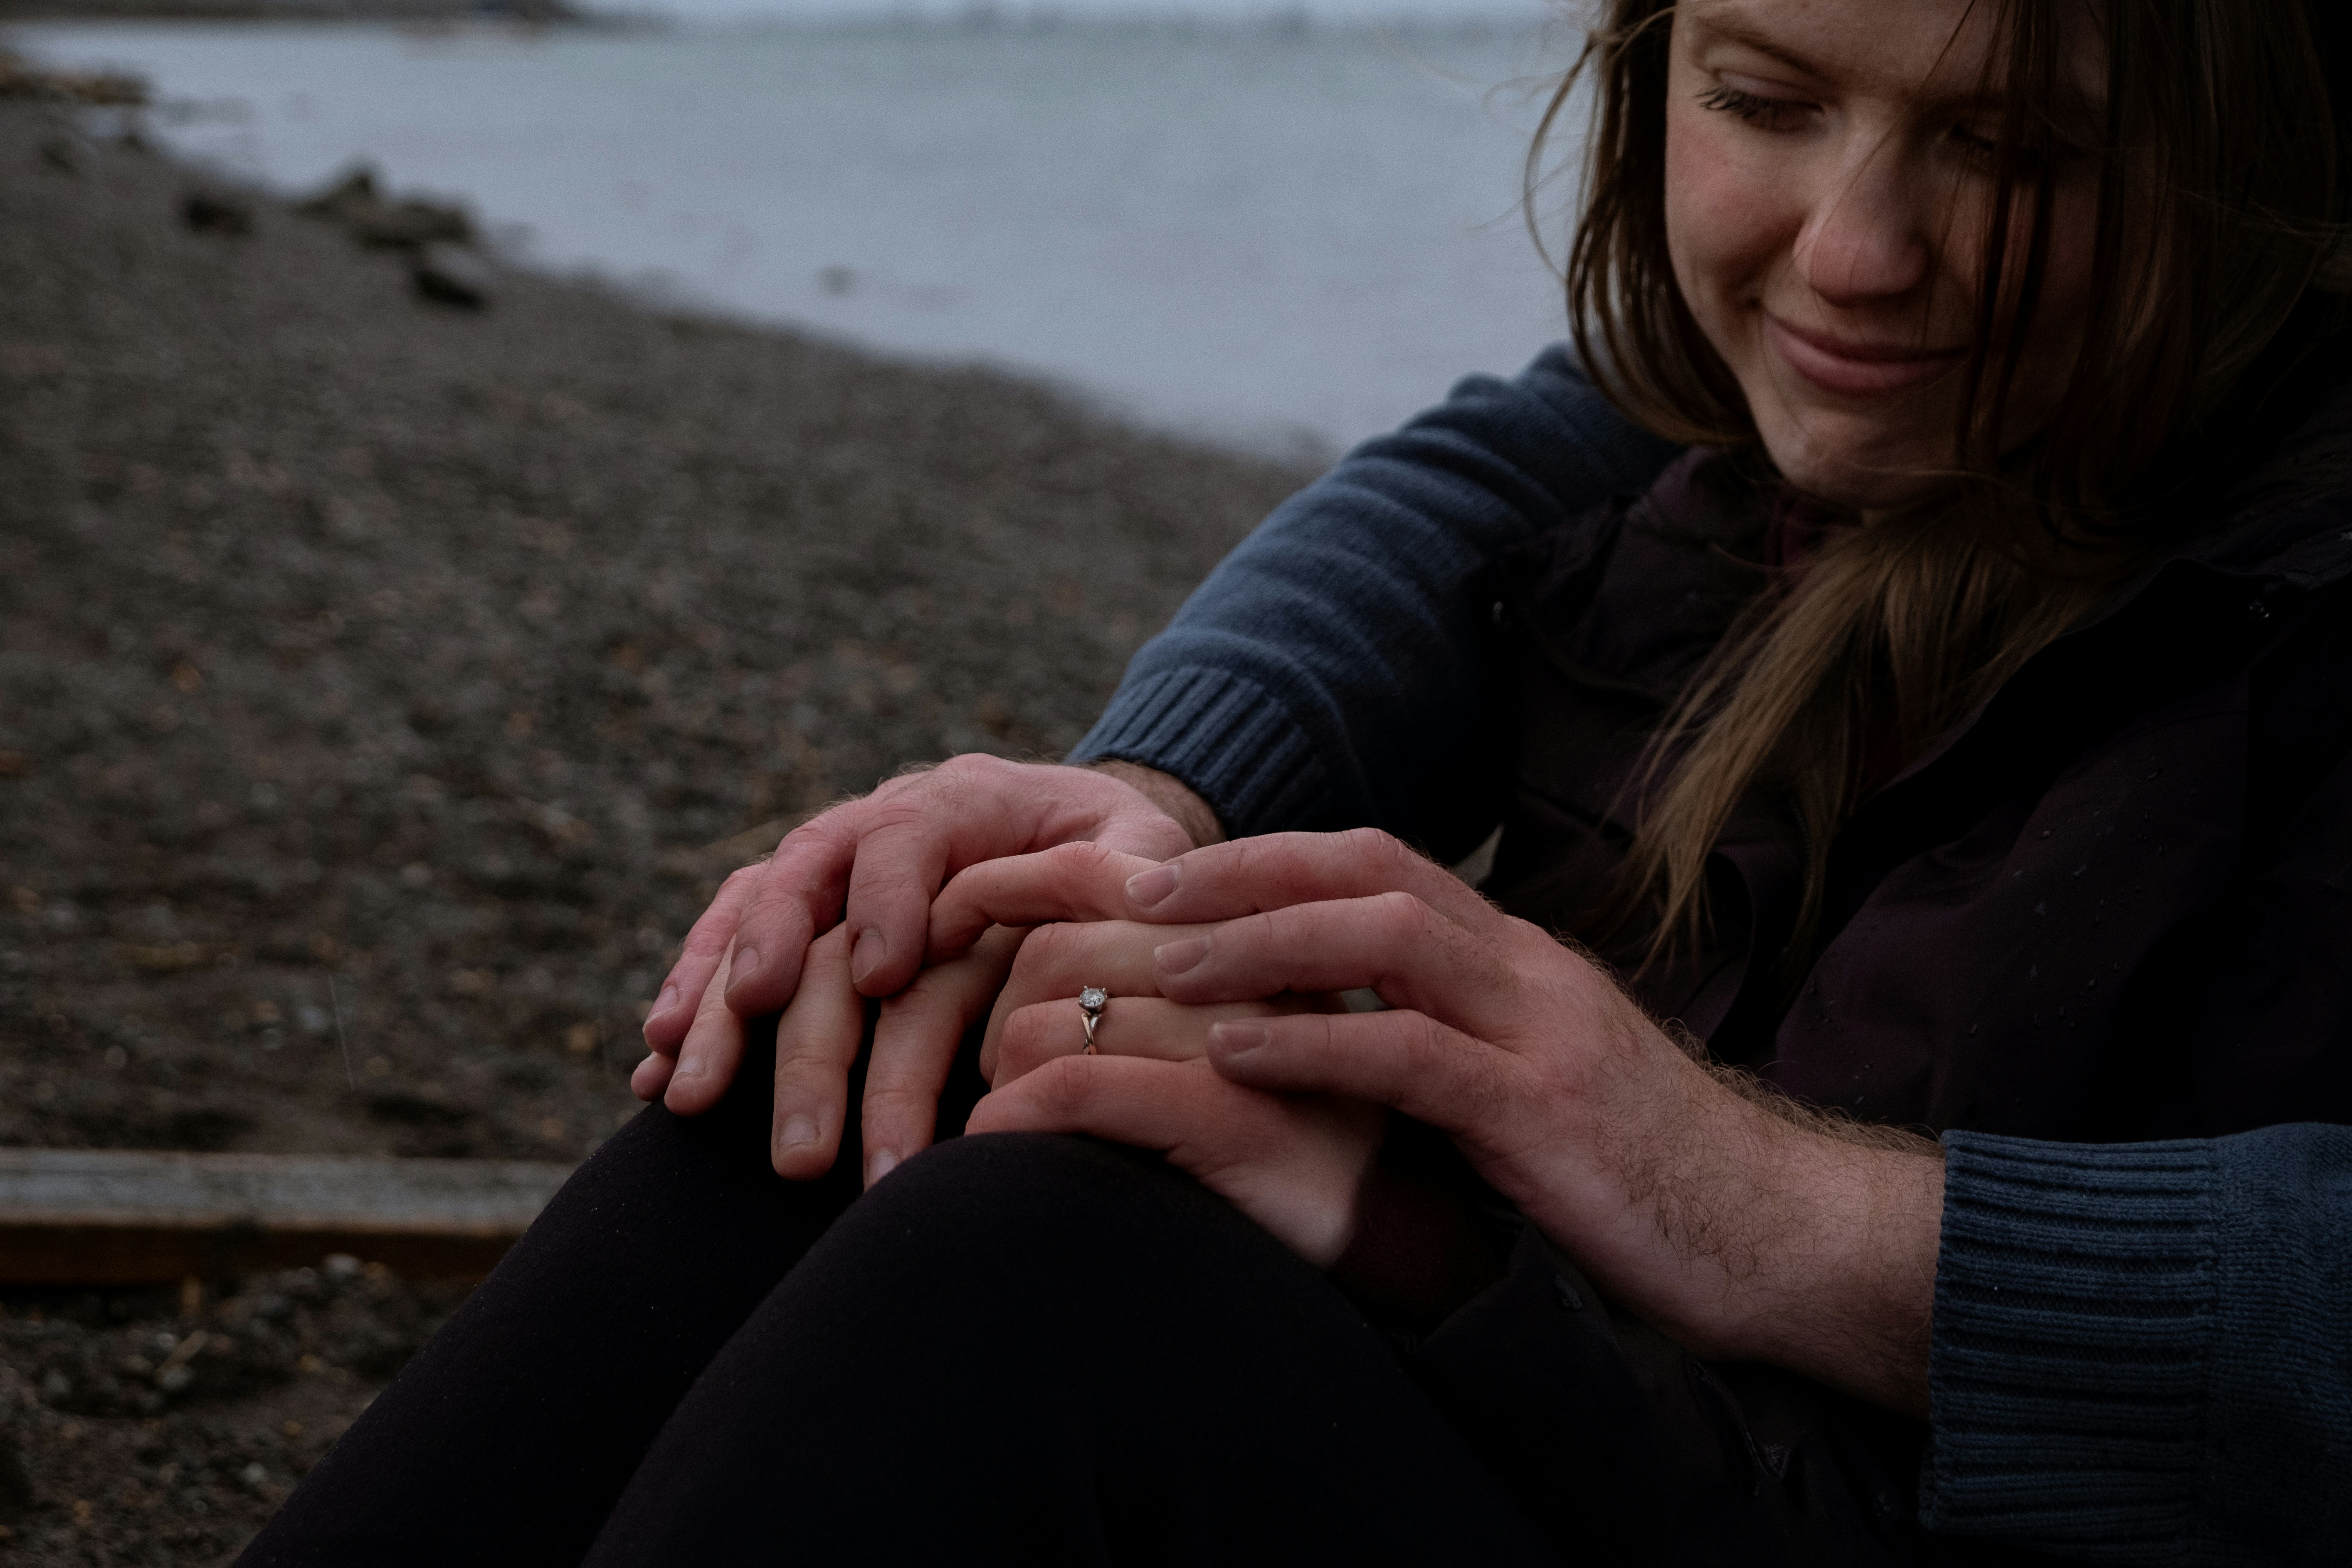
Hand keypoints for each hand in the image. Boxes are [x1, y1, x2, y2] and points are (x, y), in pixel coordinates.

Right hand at [632, 757, 1218, 1182]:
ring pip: (748, 918)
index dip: (887, 898)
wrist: (1068, 835)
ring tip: (683, 1090)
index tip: (884, 975)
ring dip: (710, 1005)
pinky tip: (655, 1074)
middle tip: (766, 1058)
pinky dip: (689, 1008)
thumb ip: (1137, 873)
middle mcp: (873, 824)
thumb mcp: (1142, 855)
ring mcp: (825, 869)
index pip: (904, 834)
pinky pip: (725, 950)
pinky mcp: (795, 918)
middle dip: (778, 980)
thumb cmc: (1112, 857)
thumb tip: (1135, 901)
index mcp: (960, 799)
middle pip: (807, 885)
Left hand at [932, 831, 1946, 1414]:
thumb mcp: (1535, 1084)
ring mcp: (1542, 1034)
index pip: (1382, 868)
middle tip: (1136, 890)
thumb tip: (1345, 1033)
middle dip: (1247, 871)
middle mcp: (1529, 972)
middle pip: (1372, 872)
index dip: (1272, 859)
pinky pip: (1412, 1056)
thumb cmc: (1644, 1173)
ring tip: (1164, 961)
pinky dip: (1315, 1046)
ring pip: (1388, 937)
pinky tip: (1234, 1055)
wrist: (1776, 1237)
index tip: (1176, 876)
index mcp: (1519, 963)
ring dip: (1264, 940)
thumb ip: (1455, 1040)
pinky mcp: (1546, 1115)